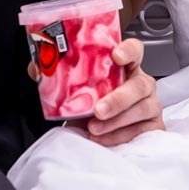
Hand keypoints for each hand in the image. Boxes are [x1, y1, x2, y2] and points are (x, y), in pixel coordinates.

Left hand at [30, 38, 163, 145]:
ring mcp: (150, 104)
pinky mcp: (152, 126)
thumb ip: (57, 73)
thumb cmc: (93, 101)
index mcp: (126, 66)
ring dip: (116, 122)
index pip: (135, 50)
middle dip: (118, 99)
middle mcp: (142, 83)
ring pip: (142, 109)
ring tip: (93, 129)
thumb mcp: (75, 85)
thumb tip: (36, 68)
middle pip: (140, 85)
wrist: (98, 127)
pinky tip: (102, 139)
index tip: (116, 55)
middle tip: (97, 110)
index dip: (128, 50)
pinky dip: (120, 137)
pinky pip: (141, 132)